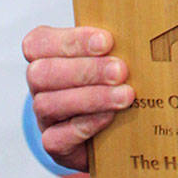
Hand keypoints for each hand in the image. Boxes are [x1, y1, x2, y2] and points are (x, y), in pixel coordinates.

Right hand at [22, 25, 134, 174]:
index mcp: (44, 55)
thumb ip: (113, 44)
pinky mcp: (52, 144)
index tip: (106, 41)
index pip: (39, 42)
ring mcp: (42, 116)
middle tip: (121, 71)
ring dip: (91, 98)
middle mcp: (39, 85)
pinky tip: (109, 117)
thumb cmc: (107, 80)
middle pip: (42, 73)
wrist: (108, 131)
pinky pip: (55, 138)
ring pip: (48, 104)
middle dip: (85, 70)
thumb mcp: (107, 55)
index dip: (71, 40)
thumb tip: (139, 33)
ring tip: (126, 96)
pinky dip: (85, 125)